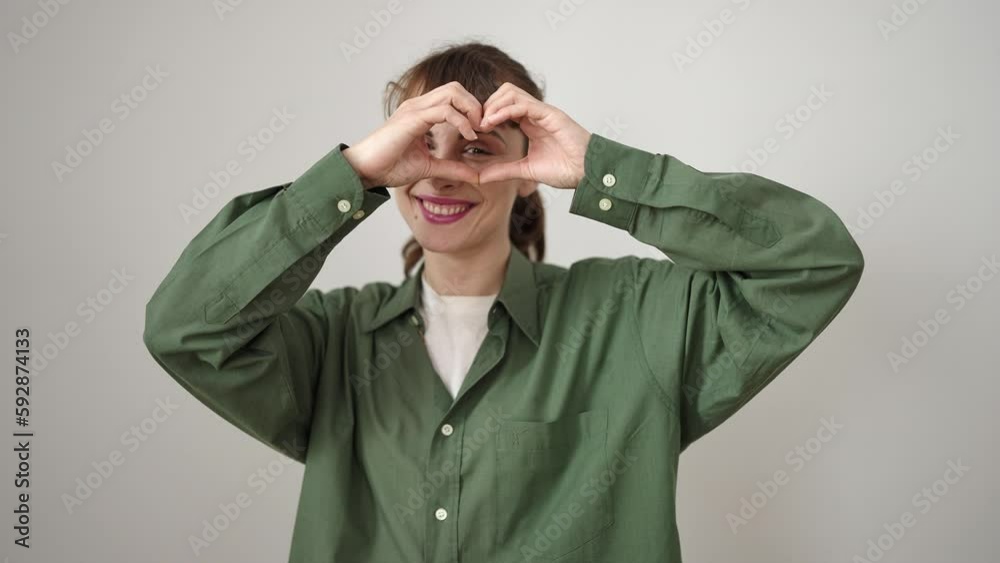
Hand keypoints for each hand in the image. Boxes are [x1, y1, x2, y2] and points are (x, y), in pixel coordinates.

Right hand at [343, 82, 483, 187]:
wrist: (364, 171)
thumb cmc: (389, 166)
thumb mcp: (429, 167)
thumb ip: (452, 168)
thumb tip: (475, 175)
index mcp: (421, 113)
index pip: (453, 97)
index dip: (471, 110)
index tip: (482, 131)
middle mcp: (418, 106)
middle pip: (456, 88)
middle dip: (475, 105)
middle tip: (484, 127)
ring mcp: (414, 109)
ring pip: (452, 92)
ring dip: (471, 109)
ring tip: (477, 130)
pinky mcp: (412, 119)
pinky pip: (445, 110)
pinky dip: (462, 121)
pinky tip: (469, 135)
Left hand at [477, 83, 591, 188]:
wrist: (587, 174)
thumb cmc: (565, 170)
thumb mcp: (526, 170)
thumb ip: (503, 170)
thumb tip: (480, 177)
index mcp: (530, 123)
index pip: (503, 107)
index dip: (486, 114)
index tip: (473, 129)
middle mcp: (535, 114)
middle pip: (505, 93)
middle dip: (487, 105)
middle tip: (476, 125)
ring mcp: (543, 112)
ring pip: (512, 93)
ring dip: (493, 105)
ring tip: (483, 123)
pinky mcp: (551, 114)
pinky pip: (524, 104)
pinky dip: (505, 110)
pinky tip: (493, 122)